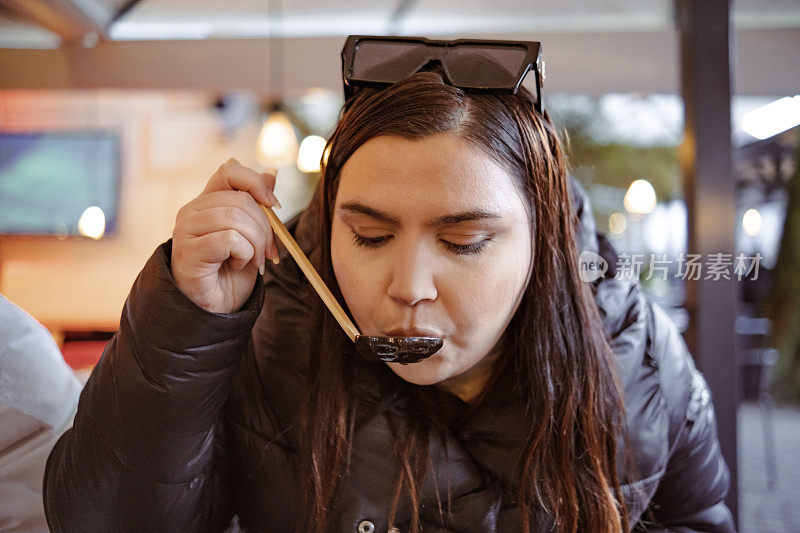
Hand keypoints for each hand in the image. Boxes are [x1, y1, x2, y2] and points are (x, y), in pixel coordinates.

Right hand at [171, 158, 280, 313]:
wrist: (216, 306)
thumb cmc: (231, 270)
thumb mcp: (252, 234)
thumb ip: (257, 205)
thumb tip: (271, 175)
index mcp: (206, 202)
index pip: (229, 171)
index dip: (255, 183)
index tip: (274, 206)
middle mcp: (191, 211)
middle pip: (241, 200)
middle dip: (265, 227)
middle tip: (268, 251)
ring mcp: (185, 231)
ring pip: (236, 219)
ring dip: (256, 244)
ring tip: (254, 261)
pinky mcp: (188, 252)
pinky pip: (230, 240)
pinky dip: (245, 254)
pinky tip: (239, 265)